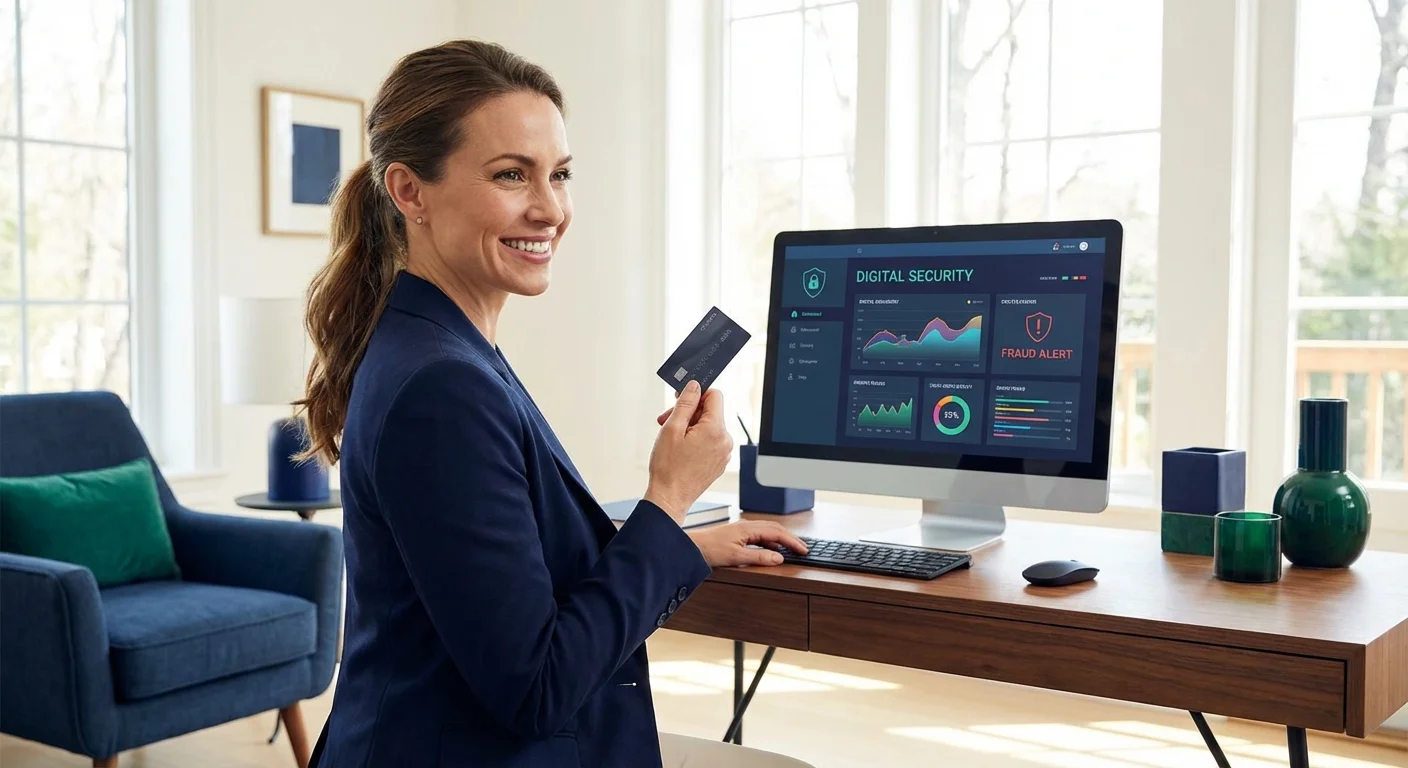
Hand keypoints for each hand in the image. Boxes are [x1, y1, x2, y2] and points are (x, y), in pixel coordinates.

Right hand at [644, 381, 732, 521]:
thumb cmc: (668, 468)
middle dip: (689, 412)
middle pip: (710, 412)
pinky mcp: (719, 461)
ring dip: (690, 426)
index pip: (715, 395)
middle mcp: (725, 440)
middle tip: (668, 419)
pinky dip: (696, 439)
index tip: (683, 398)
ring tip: (671, 437)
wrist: (670, 498)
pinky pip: (710, 441)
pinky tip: (680, 447)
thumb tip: (694, 386)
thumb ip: (686, 403)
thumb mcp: (672, 428)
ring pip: (709, 427)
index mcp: (715, 430)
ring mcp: (724, 453)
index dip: (697, 393)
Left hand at [687, 520, 808, 567]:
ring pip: (769, 531)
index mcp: (749, 528)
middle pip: (776, 529)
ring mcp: (743, 529)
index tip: (802, 549)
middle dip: (791, 538)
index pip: (777, 533)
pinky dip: (772, 541)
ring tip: (793, 548)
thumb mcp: (736, 557)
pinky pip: (761, 535)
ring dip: (782, 539)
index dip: (792, 541)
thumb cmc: (710, 549)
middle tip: (803, 549)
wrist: (692, 546)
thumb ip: (759, 558)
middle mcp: (747, 526)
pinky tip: (773, 550)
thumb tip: (779, 558)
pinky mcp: (739, 535)